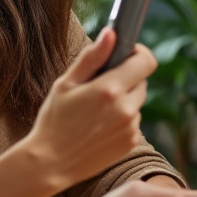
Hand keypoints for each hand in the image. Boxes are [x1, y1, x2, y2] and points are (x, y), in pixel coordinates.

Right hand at [19, 28, 157, 188]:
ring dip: (124, 100)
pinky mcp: (131, 142)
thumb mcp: (66, 84)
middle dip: (126, 78)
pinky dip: (122, 119)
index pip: (146, 61)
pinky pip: (134, 121)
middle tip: (101, 86)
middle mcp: (126, 108)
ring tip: (96, 111)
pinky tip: (99, 126)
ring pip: (137, 102)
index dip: (138, 53)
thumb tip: (111, 33)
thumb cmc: (53, 120)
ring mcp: (131, 127)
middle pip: (141, 81)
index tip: (126, 53)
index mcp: (109, 89)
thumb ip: (92, 57)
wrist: (50, 163)